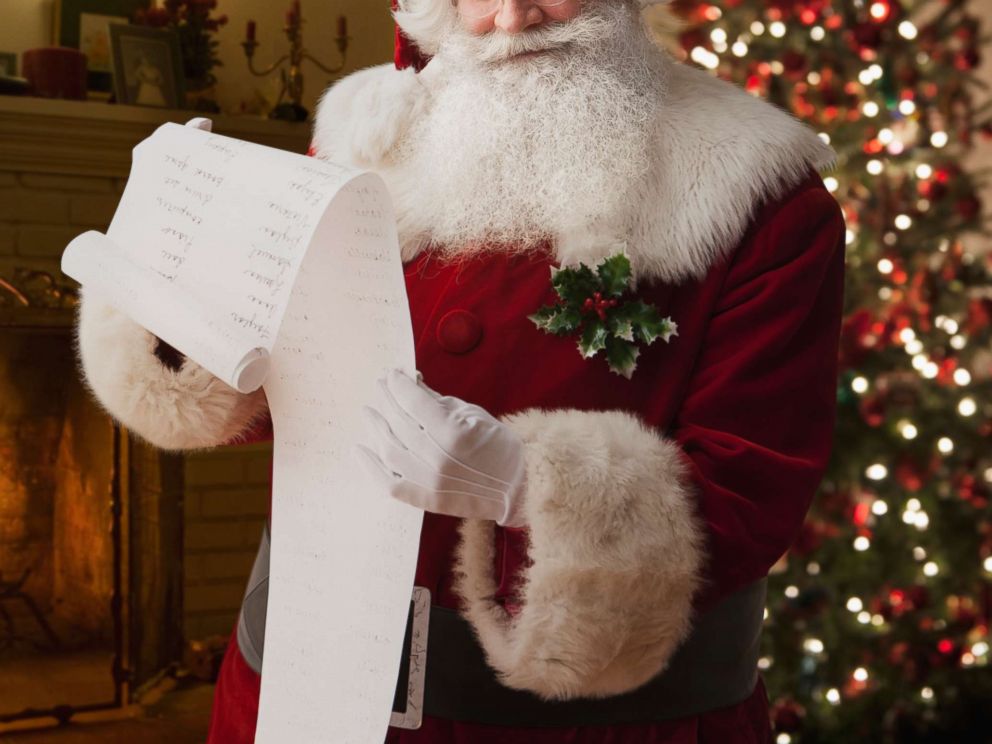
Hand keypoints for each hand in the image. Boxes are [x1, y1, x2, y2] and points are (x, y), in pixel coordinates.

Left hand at [354, 369, 526, 526]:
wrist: (517, 486)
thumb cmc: (499, 445)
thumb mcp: (472, 414)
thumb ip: (437, 400)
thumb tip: (410, 381)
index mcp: (452, 433)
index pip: (412, 402)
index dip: (399, 385)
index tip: (393, 374)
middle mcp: (436, 459)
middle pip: (398, 422)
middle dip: (387, 399)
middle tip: (380, 386)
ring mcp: (429, 482)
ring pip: (389, 449)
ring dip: (376, 427)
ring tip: (369, 412)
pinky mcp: (425, 500)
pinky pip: (390, 484)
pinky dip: (371, 467)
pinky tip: (359, 449)